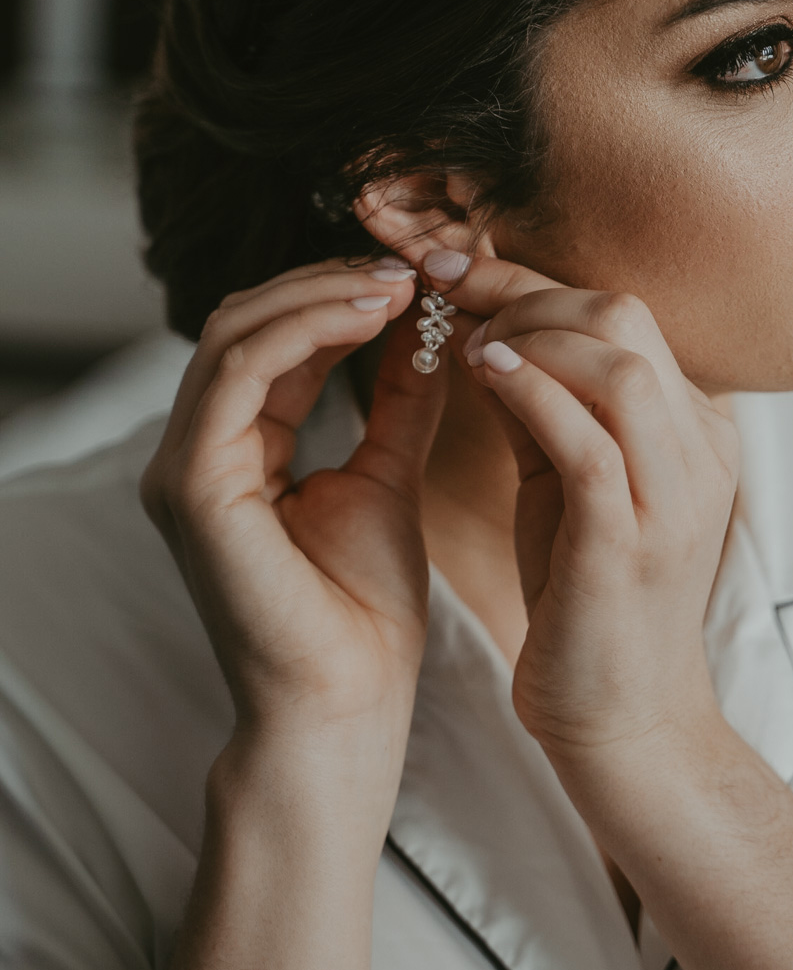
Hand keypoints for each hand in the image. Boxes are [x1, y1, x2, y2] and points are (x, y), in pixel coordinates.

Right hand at [141, 259, 442, 773]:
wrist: (350, 703)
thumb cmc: (365, 613)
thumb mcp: (389, 476)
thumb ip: (399, 400)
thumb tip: (430, 327)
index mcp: (233, 452)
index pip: (270, 340)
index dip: (337, 295)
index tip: (416, 275)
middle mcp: (195, 453)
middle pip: (244, 322)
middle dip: (327, 281)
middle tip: (409, 265)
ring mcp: (183, 468)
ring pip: (236, 333)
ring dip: (322, 293)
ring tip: (400, 284)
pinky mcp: (194, 485)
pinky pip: (239, 373)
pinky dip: (306, 329)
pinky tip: (374, 315)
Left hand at [432, 255, 738, 767]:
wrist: (625, 719)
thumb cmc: (588, 597)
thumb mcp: (566, 481)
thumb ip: (540, 403)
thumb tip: (481, 324)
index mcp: (696, 425)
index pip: (621, 311)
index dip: (529, 276)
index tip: (452, 264)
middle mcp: (702, 447)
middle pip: (624, 315)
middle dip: (522, 288)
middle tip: (443, 287)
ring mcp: (675, 494)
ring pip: (617, 362)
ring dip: (527, 334)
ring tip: (465, 343)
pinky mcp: (631, 542)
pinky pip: (588, 439)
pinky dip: (532, 392)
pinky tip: (480, 372)